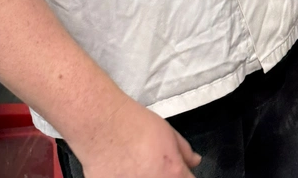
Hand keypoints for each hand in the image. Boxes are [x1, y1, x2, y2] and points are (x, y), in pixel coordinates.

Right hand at [77, 99, 200, 177]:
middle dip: (163, 176)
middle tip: (153, 166)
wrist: (103, 125)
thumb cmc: (136, 125)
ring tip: (134, 167)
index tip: (175, 171)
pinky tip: (121, 170)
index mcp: (174, 176)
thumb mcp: (169, 133)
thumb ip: (185, 152)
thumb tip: (194, 162)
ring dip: (142, 177)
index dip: (182, 175)